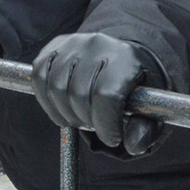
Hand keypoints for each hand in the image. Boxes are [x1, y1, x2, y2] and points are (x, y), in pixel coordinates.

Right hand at [33, 33, 166, 155]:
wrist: (124, 55)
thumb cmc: (136, 86)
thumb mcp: (150, 108)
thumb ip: (144, 129)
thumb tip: (132, 146)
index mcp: (125, 59)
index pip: (106, 95)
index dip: (105, 124)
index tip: (112, 138)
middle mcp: (97, 45)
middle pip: (78, 94)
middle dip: (86, 121)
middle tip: (95, 126)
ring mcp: (72, 43)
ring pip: (56, 89)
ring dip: (66, 114)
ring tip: (81, 118)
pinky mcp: (54, 46)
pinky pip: (39, 78)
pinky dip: (48, 101)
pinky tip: (63, 108)